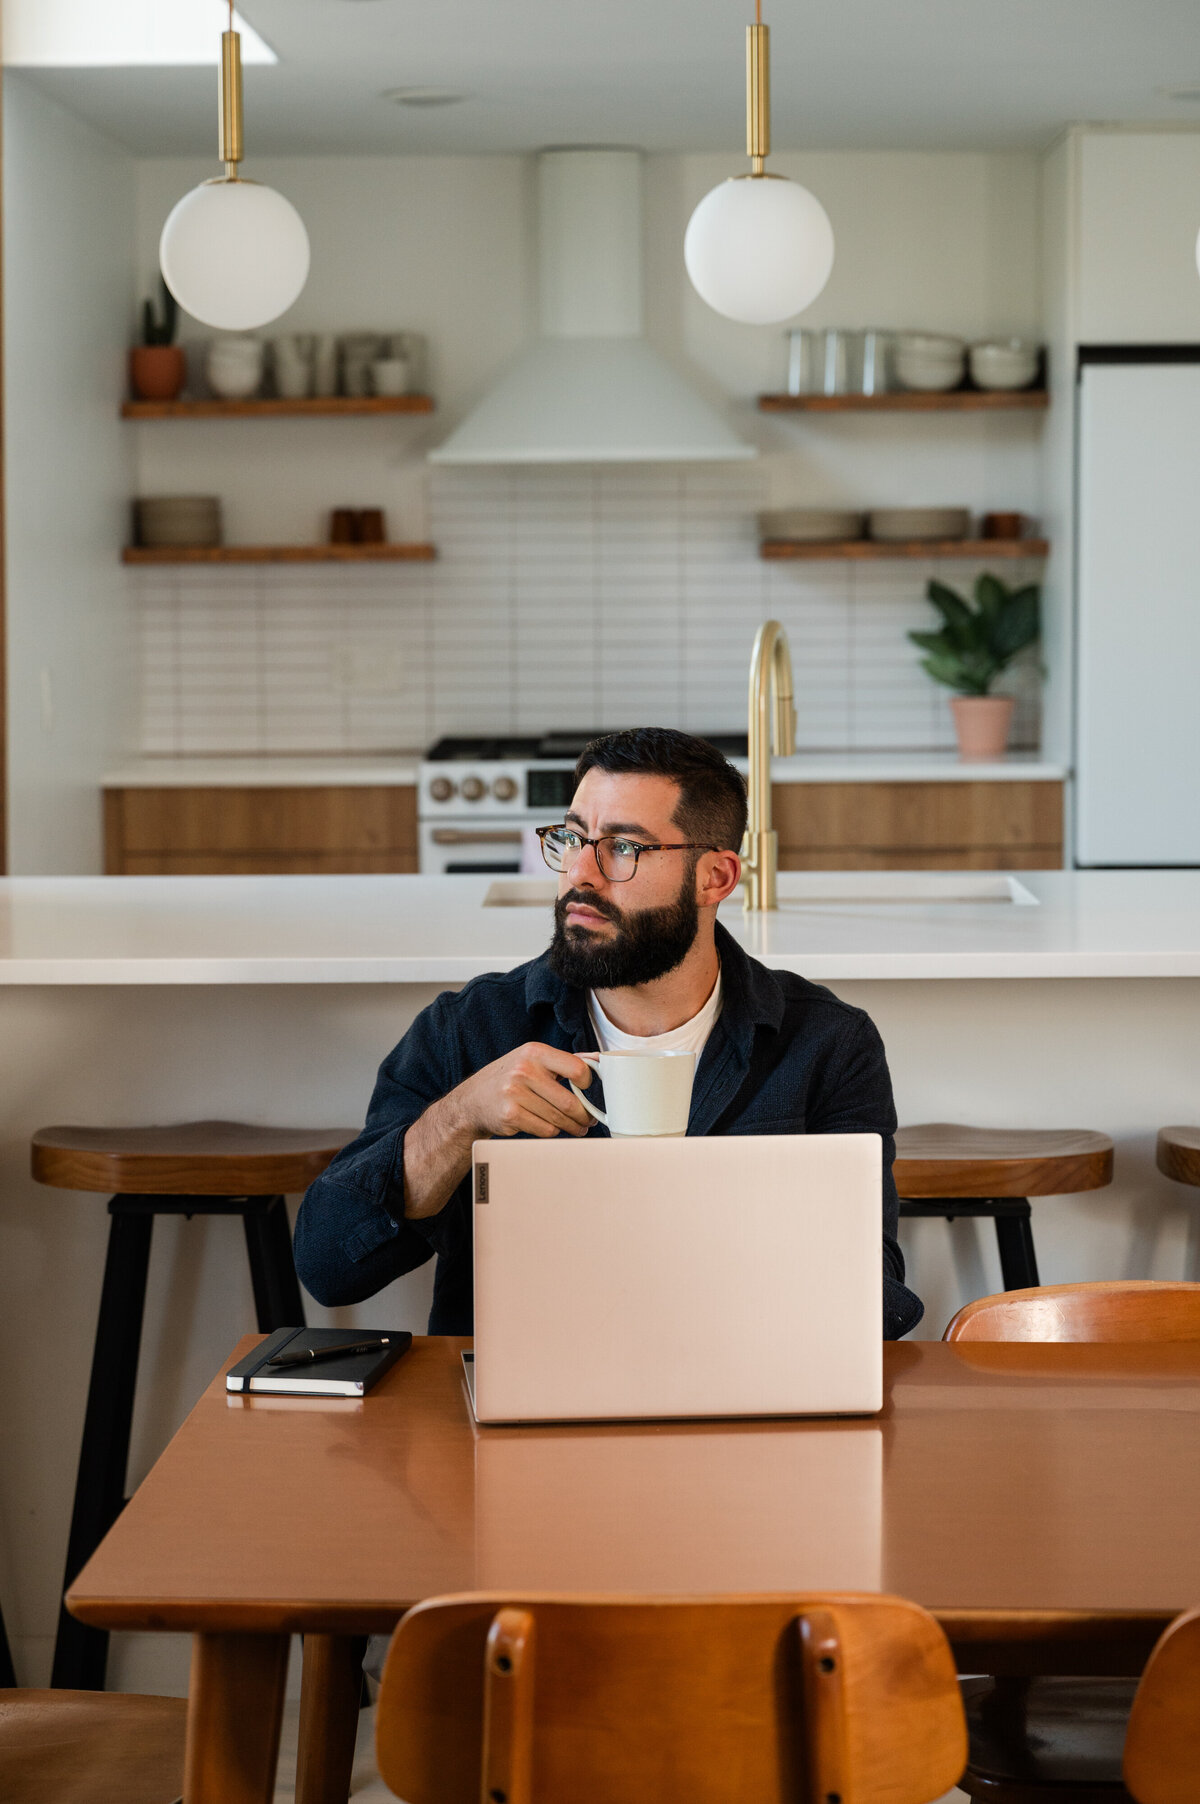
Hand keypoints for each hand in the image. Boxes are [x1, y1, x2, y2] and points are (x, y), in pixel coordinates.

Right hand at [454, 1042, 593, 1140]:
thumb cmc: (508, 1079)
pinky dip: (552, 1131)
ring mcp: (515, 1093)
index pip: (576, 1068)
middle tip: (589, 1120)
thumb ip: (561, 1061)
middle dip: (584, 1115)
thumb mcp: (531, 1060)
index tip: (588, 1090)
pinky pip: (545, 1130)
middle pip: (570, 1101)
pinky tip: (550, 1127)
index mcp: (534, 1052)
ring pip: (559, 1119)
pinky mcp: (511, 1115)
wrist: (473, 1101)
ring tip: (576, 1127)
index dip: (588, 1082)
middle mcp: (524, 1070)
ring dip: (571, 1127)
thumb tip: (598, 1060)